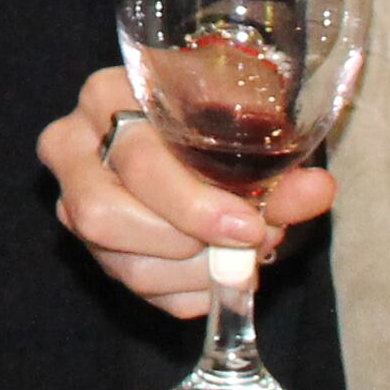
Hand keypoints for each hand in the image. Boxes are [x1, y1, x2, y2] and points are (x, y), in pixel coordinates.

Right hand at [39, 59, 332, 318]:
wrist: (200, 127)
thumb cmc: (220, 111)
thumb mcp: (250, 120)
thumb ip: (279, 160)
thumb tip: (316, 191)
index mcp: (107, 96)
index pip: (138, 161)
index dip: (194, 205)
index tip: (250, 226)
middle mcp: (72, 147)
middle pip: (103, 217)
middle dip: (186, 243)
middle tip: (247, 245)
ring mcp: (73, 201)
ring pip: (122, 264)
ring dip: (196, 273)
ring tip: (243, 257)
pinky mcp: (91, 245)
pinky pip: (138, 291)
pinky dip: (191, 293)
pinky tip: (220, 271)